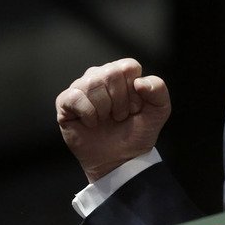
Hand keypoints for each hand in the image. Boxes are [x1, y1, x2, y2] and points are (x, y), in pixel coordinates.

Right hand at [55, 58, 170, 182]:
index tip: (135, 108)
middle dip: (120, 101)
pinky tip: (92, 123)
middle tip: (119, 116)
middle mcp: (100, 75)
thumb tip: (139, 82)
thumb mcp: (159, 110)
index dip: (134, 91)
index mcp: (122, 74)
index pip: (128, 66)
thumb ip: (158, 89)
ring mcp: (81, 87)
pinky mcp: (65, 102)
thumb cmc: (138, 132)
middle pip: (111, 74)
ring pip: (92, 84)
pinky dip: (88, 113)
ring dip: (104, 109)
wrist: (120, 158)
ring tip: (106, 119)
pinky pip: (75, 97)